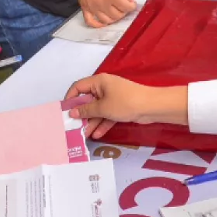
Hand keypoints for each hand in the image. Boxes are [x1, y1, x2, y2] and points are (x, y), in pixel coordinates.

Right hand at [65, 74, 182, 139]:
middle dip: (81, 114)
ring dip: (92, 122)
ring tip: (84, 135)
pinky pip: (107, 115)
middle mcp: (104, 88)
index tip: (65, 111)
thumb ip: (86, 110)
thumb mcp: (103, 108)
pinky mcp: (120, 107)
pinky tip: (97, 135)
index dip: (70, 98)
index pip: (78, 87)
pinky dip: (103, 124)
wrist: (151, 106)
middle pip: (88, 101)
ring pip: (98, 110)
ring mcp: (113, 98)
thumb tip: (72, 111)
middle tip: (73, 127)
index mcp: (98, 82)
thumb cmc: (125, 102)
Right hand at [69, 0, 136, 28]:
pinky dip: (97, 24)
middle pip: (117, 16)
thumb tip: (128, 0)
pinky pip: (91, 22)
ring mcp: (93, 7)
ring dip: (113, 18)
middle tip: (124, 7)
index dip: (132, 6)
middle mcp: (102, 3)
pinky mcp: (85, 8)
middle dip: (124, 12)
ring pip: (107, 21)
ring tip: (115, 12)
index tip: (132, 4)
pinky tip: (102, 21)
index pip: (126, 7)